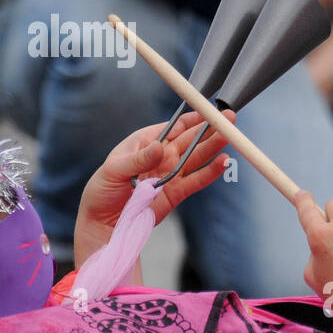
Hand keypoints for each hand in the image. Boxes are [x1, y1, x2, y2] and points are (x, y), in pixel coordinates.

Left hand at [74, 111, 234, 262]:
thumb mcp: (114, 170)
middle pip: (190, 139)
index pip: (174, 126)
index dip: (192, 118)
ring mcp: (170, 173)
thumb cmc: (102, 191)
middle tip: (229, 119)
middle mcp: (161, 155)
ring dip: (213, 147)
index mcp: (145, 142)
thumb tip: (159, 147)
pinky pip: (196, 180)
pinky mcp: (175, 193)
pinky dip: (210, 172)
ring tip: (230, 137)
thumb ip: (138, 160)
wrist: (103, 223)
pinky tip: (223, 163)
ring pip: (197, 157)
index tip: (208, 110)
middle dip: (210, 129)